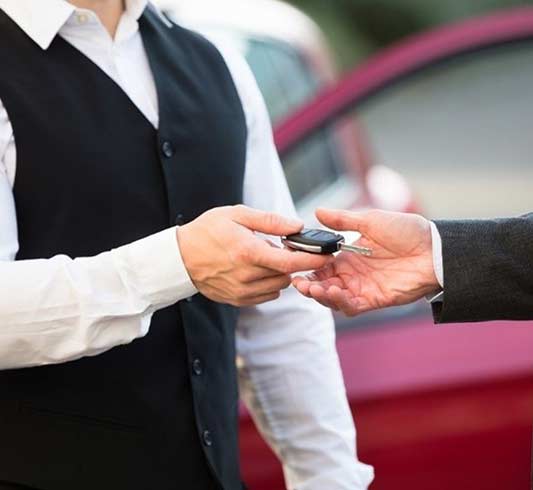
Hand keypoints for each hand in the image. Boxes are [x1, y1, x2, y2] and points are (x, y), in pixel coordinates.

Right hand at [177, 205, 332, 305]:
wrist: (179, 258)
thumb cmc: (207, 231)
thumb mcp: (237, 215)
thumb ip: (270, 221)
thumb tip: (298, 225)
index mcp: (248, 252)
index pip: (290, 262)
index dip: (313, 260)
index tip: (328, 254)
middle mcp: (247, 276)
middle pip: (287, 275)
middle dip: (292, 262)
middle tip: (283, 247)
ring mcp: (242, 291)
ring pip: (279, 286)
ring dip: (280, 272)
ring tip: (264, 257)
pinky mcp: (238, 300)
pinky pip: (266, 294)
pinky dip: (269, 283)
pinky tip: (256, 269)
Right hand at [292, 208, 439, 315]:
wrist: (435, 249)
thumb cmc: (407, 231)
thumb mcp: (370, 220)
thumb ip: (342, 220)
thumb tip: (317, 211)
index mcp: (348, 256)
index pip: (321, 266)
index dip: (307, 267)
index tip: (296, 262)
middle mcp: (352, 274)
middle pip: (323, 285)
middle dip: (308, 285)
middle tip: (299, 282)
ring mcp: (363, 288)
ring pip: (333, 298)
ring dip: (321, 295)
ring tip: (313, 288)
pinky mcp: (375, 300)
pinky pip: (352, 307)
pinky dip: (340, 302)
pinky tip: (333, 292)